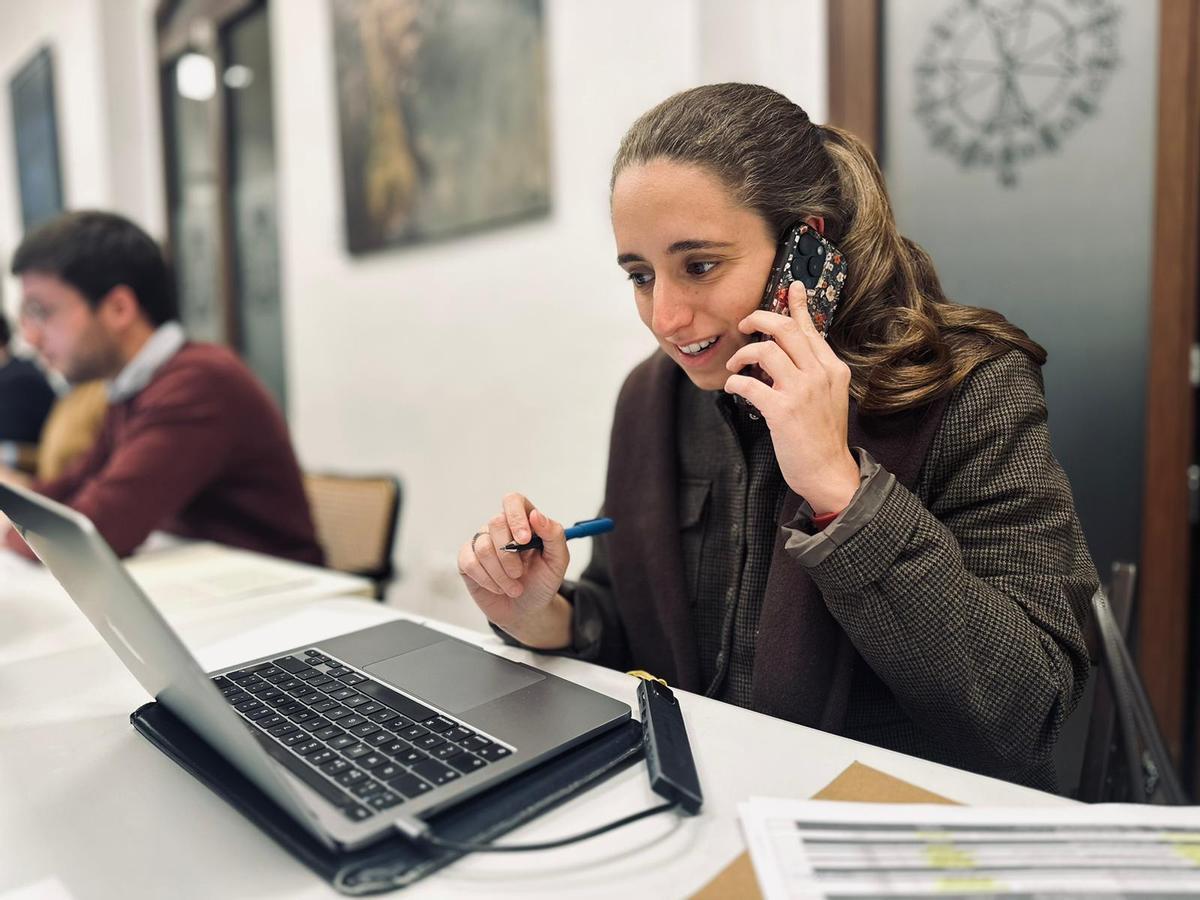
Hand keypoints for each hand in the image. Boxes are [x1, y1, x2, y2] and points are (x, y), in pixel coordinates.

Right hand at [457, 493, 571, 647]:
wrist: (528, 610)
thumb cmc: (542, 582)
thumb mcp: (558, 561)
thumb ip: (554, 535)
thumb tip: (536, 515)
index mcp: (524, 522)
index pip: (513, 501)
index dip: (516, 517)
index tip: (524, 539)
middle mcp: (500, 528)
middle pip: (495, 523)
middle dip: (510, 555)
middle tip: (520, 574)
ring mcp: (482, 542)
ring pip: (483, 547)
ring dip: (501, 574)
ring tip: (514, 587)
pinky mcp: (467, 560)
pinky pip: (470, 563)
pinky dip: (487, 579)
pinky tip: (498, 588)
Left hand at [724, 281, 859, 513]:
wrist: (828, 472)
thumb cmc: (823, 437)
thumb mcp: (829, 397)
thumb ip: (813, 372)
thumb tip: (786, 352)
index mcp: (833, 369)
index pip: (811, 329)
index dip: (798, 306)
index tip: (791, 287)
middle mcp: (820, 374)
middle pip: (786, 329)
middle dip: (759, 318)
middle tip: (744, 322)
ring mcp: (802, 391)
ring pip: (766, 351)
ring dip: (742, 354)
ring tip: (734, 365)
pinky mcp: (783, 410)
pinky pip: (750, 384)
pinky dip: (735, 383)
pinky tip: (732, 388)